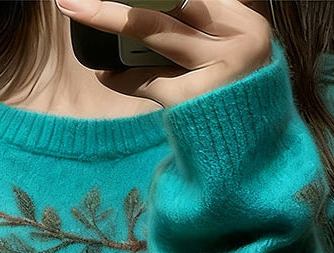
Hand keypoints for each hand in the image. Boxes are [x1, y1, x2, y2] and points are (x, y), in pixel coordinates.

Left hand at [53, 0, 272, 108]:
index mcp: (248, 26)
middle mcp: (239, 45)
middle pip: (173, 3)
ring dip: (113, 20)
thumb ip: (202, 30)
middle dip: (124, 1)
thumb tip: (142, 10)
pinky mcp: (192, 102)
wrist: (256, 157)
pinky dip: (122, 77)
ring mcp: (217, 74)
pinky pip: (148, 81)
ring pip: (156, 32)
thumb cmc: (237, 98)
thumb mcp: (230, 54)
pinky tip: (105, 74)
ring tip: (77, 9)